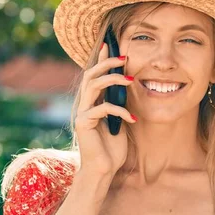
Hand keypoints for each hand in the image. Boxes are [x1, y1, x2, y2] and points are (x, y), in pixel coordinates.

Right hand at [74, 43, 135, 178]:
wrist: (103, 170)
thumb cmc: (113, 148)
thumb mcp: (121, 121)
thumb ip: (120, 103)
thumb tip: (128, 85)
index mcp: (93, 102)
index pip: (95, 74)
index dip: (102, 58)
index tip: (112, 44)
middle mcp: (84, 104)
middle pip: (91, 74)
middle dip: (107, 63)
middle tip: (124, 58)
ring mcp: (82, 113)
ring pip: (93, 85)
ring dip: (112, 79)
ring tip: (131, 80)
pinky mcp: (83, 123)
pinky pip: (102, 109)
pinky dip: (120, 111)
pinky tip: (133, 118)